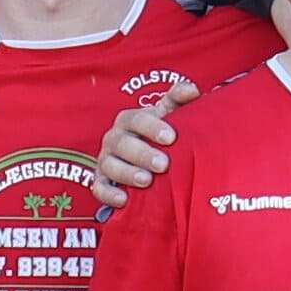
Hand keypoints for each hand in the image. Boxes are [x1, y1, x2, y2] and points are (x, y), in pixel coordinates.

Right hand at [93, 93, 180, 209]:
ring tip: (147, 181)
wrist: (147, 160)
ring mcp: (106, 161)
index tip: (171, 137)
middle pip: (122, 143)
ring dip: (127, 173)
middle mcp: (114, 138)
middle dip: (142, 153)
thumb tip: (192, 90)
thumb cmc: (160, 134)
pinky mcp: (101, 182)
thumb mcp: (170, 114)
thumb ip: (179, 99)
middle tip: (163, 164)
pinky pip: (99, 188)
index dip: (152, 127)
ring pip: (110, 165)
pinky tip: (124, 200)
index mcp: (130, 120)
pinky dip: (109, 194)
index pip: (137, 119)